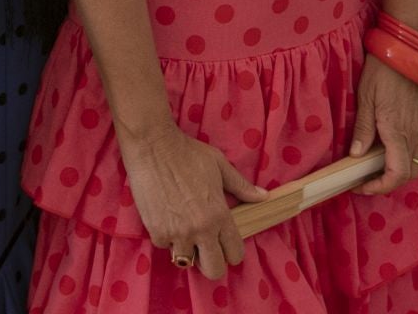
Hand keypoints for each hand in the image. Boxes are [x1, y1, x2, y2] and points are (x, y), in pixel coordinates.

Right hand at [120, 123, 265, 280]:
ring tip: (184, 232)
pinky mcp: (156, 230)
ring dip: (186, 250)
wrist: (153, 146)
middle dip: (212, 262)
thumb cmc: (188, 152)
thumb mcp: (220, 165)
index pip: (235, 254)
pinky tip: (166, 220)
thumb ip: (242, 186)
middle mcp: (201, 229)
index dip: (232, 251)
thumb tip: (264, 197)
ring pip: (186, 262)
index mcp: (220, 215)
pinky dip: (166, 237)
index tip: (225, 243)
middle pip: (214, 269)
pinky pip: (164, 246)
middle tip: (206, 248)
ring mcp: (177, 232)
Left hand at [349, 57, 417, 195]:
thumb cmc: (383, 71)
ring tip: (373, 165)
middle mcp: (415, 134)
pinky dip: (404, 157)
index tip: (360, 185)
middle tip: (365, 179)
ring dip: (398, 171)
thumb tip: (355, 156)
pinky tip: (386, 148)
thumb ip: (363, 129)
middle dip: (389, 183)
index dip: (379, 187)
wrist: (408, 50)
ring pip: (416, 163)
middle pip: (410, 174)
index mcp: (398, 132)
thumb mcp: (366, 97)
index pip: (396, 174)